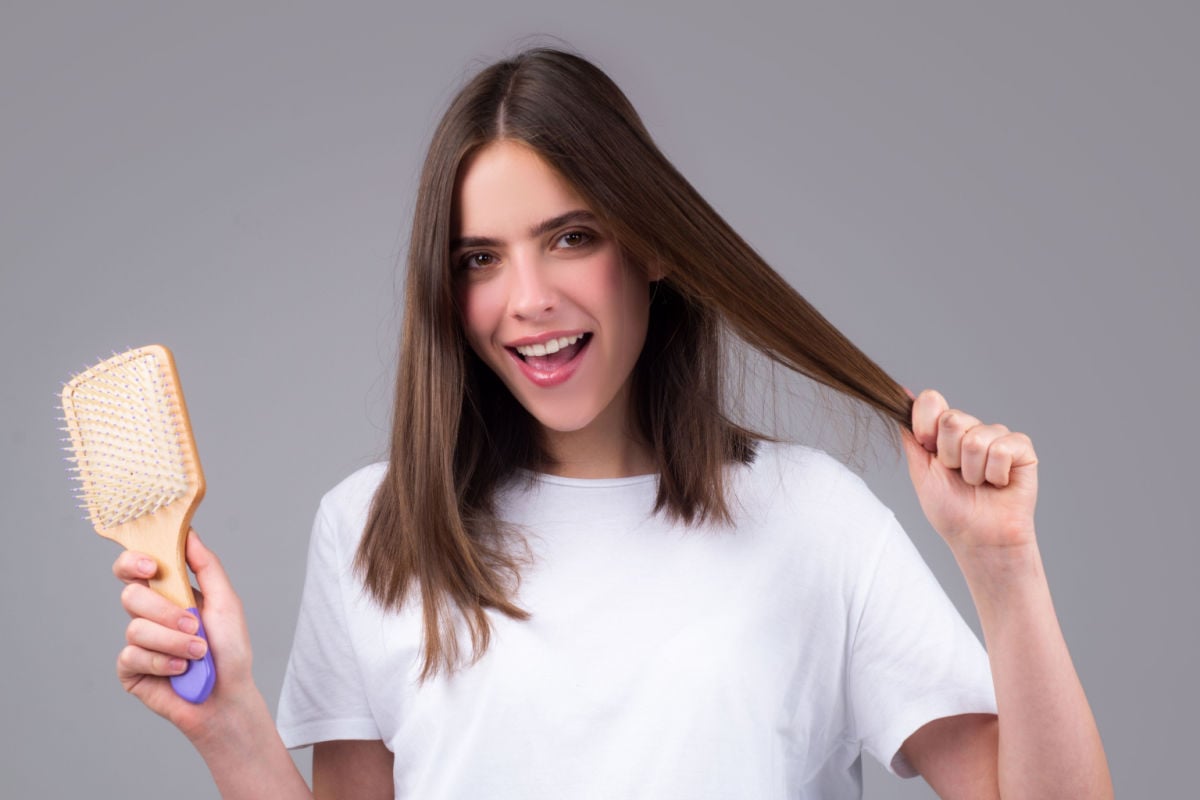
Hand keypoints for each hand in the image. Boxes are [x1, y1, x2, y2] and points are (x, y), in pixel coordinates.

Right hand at [113, 530, 254, 741]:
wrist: (228, 696)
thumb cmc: (230, 650)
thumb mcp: (226, 602)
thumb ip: (206, 567)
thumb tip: (189, 533)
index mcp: (168, 593)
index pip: (134, 567)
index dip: (133, 561)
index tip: (150, 565)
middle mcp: (148, 614)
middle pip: (131, 594)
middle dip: (165, 610)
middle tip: (193, 623)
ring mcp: (137, 642)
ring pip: (136, 628)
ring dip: (174, 641)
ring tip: (198, 653)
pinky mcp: (130, 670)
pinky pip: (133, 656)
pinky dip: (164, 663)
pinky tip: (181, 671)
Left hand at [901, 388, 1038, 552]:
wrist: (978, 538)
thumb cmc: (951, 509)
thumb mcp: (921, 471)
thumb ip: (912, 436)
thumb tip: (901, 394)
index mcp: (944, 432)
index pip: (931, 401)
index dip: (925, 426)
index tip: (928, 448)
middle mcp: (971, 429)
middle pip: (952, 418)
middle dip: (949, 456)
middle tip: (957, 475)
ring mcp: (997, 436)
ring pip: (976, 439)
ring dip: (972, 471)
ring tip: (978, 484)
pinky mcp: (1021, 448)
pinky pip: (1002, 448)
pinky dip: (995, 474)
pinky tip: (998, 484)